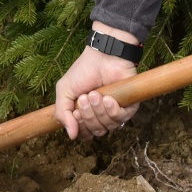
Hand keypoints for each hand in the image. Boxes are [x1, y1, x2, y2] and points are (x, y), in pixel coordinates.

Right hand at [54, 24, 140, 139]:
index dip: (80, 126)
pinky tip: (108, 98)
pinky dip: (112, 110)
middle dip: (88, 115)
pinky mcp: (129, 106)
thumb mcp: (65, 90)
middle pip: (96, 132)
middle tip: (85, 97)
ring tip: (95, 93)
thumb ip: (62, 113)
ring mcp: (115, 111)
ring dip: (99, 110)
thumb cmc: (83, 71)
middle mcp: (102, 116)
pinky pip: (122, 118)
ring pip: (108, 126)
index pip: (85, 134)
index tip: (75, 111)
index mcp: (87, 115)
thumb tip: (71, 136)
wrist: (102, 55)